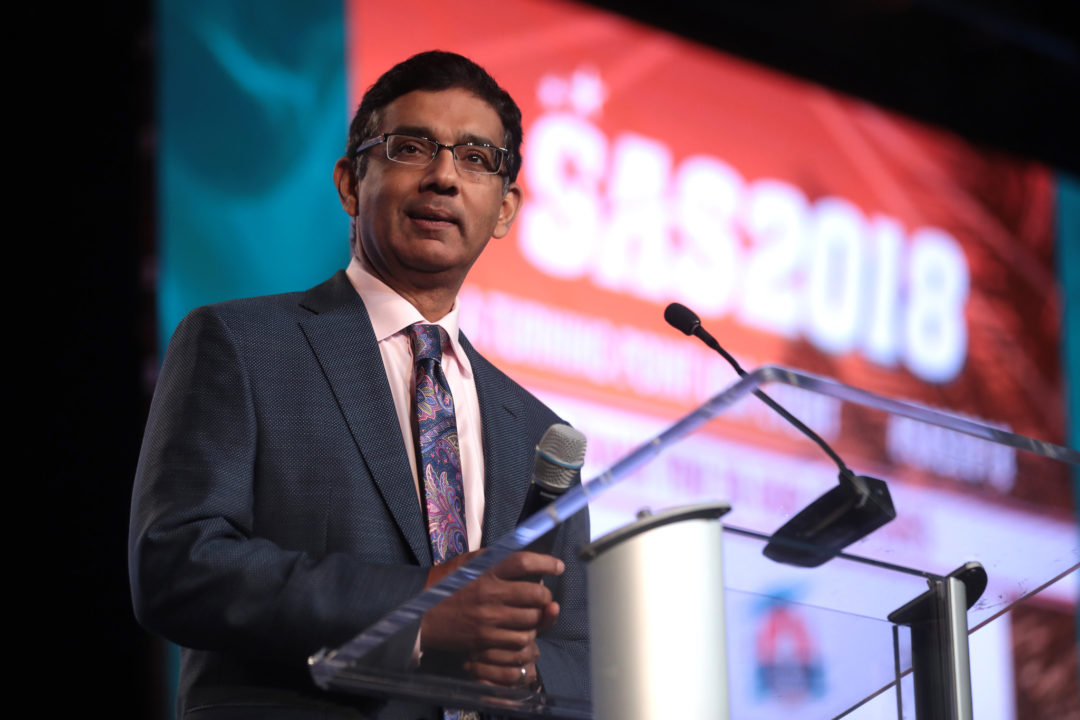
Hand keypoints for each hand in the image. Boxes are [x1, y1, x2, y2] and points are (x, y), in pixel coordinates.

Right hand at [421, 550, 562, 685]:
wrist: (421, 616)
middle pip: (536, 594)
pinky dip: (525, 636)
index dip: (546, 563)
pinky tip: (520, 630)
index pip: (523, 562)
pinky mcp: (486, 639)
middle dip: (545, 596)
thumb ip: (492, 558)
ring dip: (537, 618)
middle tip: (542, 596)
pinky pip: (519, 640)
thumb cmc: (444, 586)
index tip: (558, 566)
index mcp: (486, 570)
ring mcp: (489, 618)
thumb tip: (519, 553)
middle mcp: (490, 593)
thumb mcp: (466, 564)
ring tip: (531, 614)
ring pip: (532, 619)